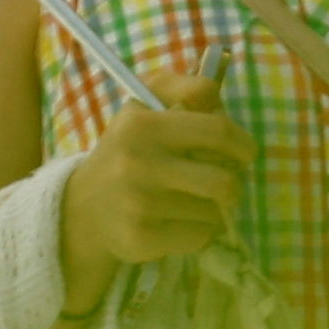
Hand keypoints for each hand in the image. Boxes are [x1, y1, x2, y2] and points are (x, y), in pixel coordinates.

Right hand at [62, 70, 241, 309]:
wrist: (83, 207)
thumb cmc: (127, 149)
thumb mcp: (145, 106)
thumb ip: (184, 88)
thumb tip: (217, 98)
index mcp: (143, 124)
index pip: (218, 131)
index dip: (242, 144)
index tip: (245, 153)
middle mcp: (138, 164)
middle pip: (224, 182)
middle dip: (233, 185)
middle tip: (222, 184)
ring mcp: (138, 205)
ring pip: (214, 213)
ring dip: (214, 210)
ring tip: (194, 202)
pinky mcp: (140, 239)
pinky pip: (199, 238)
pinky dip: (200, 232)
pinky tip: (180, 222)